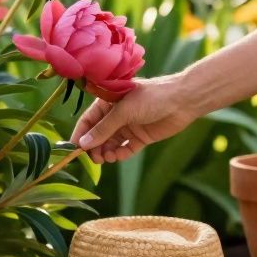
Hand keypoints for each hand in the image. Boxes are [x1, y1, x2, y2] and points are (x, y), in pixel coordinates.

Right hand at [69, 76, 199, 162]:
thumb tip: (83, 144)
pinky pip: (126, 148)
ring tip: (108, 158)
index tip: (73, 149)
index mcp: (107, 102)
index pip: (88, 120)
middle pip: (99, 134)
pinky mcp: (141, 136)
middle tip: (94, 159)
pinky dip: (121, 153)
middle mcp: (116, 114)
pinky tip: (119, 156)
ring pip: (111, 143)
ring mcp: (128, 126)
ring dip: (107, 152)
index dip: (80, 134)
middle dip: (95, 147)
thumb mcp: (123, 112)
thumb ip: (103, 129)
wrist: (183, 101)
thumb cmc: (151, 98)